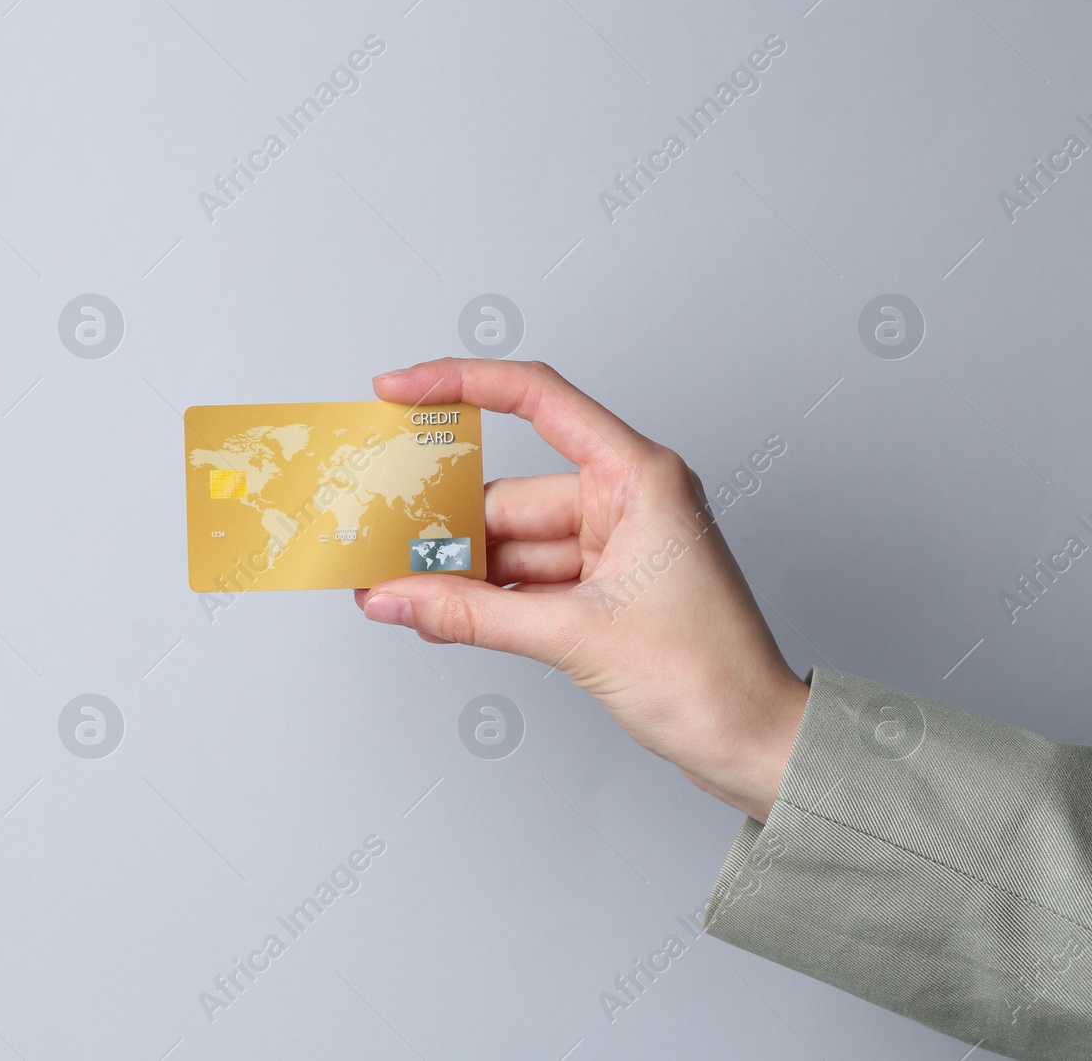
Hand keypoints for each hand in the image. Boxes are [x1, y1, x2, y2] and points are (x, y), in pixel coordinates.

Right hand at [355, 358, 808, 822]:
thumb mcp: (576, 637)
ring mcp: (614, 544)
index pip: (538, 399)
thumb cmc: (711, 678)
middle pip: (508, 492)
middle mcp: (626, 499)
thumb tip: (394, 598)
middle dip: (443, 524)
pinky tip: (436, 615)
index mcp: (638, 477)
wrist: (755, 745)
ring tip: (395, 592)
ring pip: (510, 542)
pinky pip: (525, 578)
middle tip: (375, 541)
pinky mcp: (603, 588)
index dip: (462, 384)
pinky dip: (483, 597)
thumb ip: (473, 614)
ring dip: (457, 570)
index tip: (399, 390)